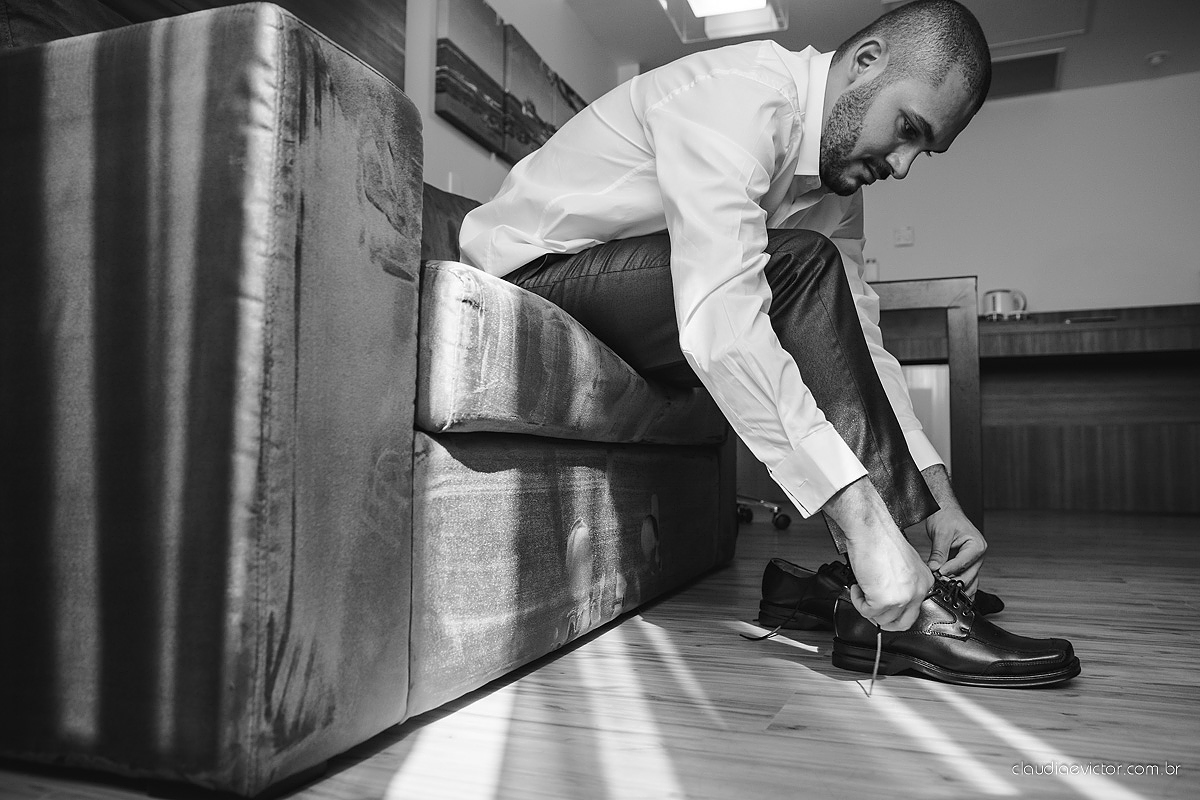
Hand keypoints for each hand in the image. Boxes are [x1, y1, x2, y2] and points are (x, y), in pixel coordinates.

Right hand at [824, 477, 932, 630]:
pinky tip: (857, 586)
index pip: (913, 611)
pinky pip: (867, 612)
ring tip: (862, 589)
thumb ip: (903, 584)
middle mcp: (918, 591)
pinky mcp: (884, 600)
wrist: (871, 529)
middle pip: (901, 623)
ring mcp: (903, 597)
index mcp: (925, 582)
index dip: (893, 612)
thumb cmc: (881, 539)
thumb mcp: (903, 564)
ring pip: (882, 620)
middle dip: (883, 620)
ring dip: (867, 608)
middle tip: (870, 609)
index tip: (882, 607)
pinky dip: (858, 601)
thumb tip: (890, 600)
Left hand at [925, 507, 986, 594]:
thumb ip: (939, 553)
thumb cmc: (946, 517)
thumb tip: (934, 569)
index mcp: (977, 545)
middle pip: (968, 575)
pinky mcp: (966, 565)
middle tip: (938, 585)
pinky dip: (959, 587)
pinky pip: (965, 579)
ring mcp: (974, 561)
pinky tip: (952, 595)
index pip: (963, 563)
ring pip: (969, 580)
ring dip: (957, 587)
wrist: (945, 511)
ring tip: (943, 592)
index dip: (950, 570)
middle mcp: (978, 555)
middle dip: (954, 581)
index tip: (938, 575)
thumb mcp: (941, 534)